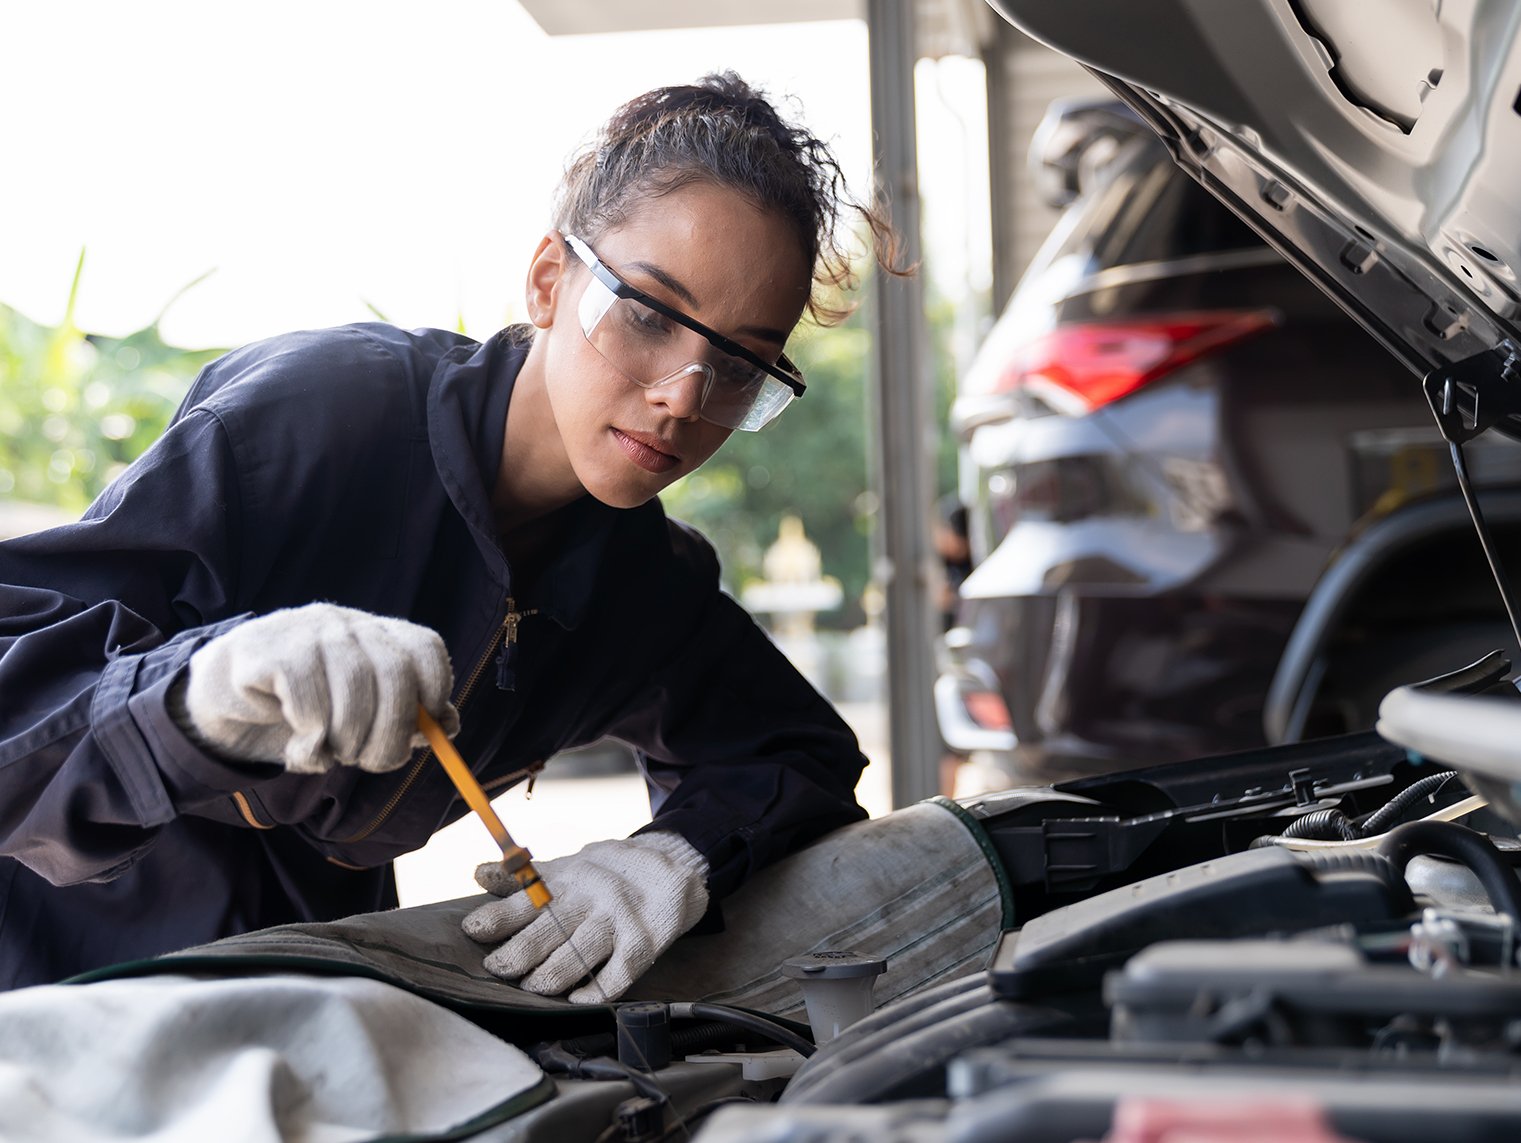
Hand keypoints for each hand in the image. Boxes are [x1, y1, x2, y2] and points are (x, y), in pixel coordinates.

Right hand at [177, 602, 457, 773]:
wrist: (228, 698)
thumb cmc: (305, 708)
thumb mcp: (360, 714)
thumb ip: (404, 718)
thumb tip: (449, 726)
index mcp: (376, 633)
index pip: (424, 648)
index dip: (434, 691)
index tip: (423, 731)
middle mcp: (346, 624)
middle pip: (393, 673)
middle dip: (389, 734)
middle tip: (370, 764)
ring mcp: (306, 632)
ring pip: (352, 691)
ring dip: (347, 741)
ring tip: (330, 755)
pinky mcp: (266, 651)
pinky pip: (308, 703)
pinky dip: (312, 741)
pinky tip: (301, 748)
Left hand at [463, 831, 708, 1002]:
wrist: (671, 864)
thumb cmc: (607, 873)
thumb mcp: (566, 868)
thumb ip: (523, 878)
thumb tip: (477, 874)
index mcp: (566, 881)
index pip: (525, 900)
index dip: (497, 917)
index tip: (472, 930)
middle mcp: (590, 899)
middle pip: (547, 931)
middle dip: (517, 954)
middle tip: (497, 969)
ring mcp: (618, 921)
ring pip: (578, 955)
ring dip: (550, 976)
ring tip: (532, 987)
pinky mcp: (644, 942)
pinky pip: (618, 974)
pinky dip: (595, 991)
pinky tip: (576, 1000)